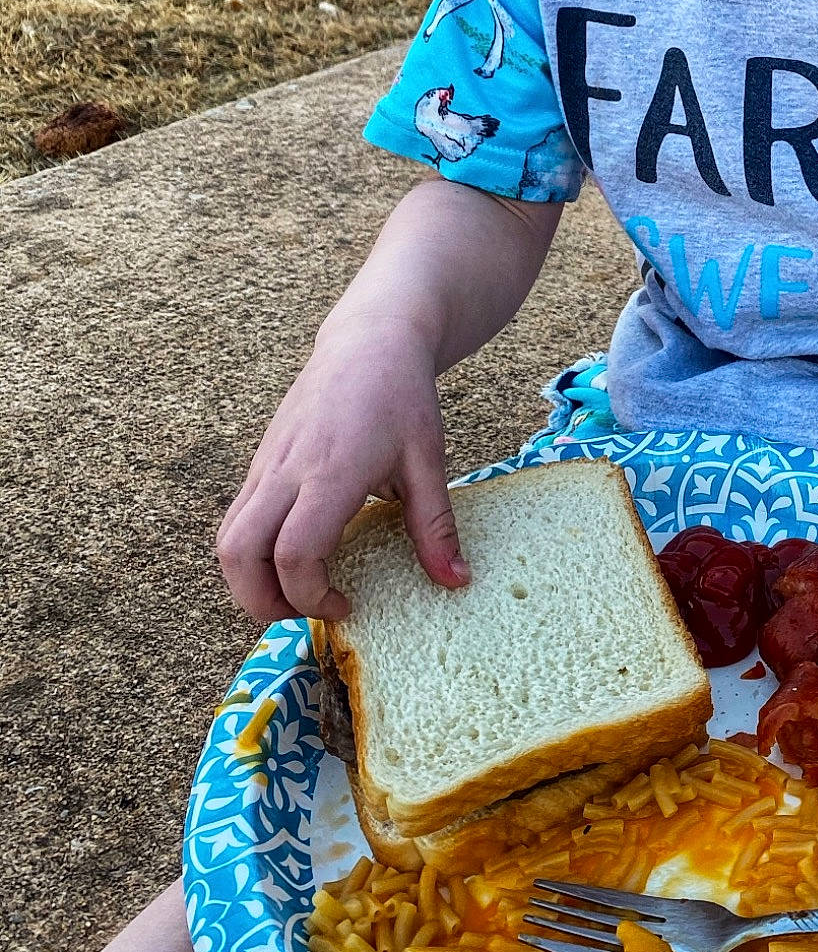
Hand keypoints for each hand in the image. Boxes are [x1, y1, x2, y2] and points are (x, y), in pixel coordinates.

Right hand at [216, 314, 467, 622]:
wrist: (369, 340)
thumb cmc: (402, 397)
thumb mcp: (428, 461)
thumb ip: (435, 526)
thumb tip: (456, 581)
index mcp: (331, 472)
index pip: (295, 553)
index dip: (311, 595)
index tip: (346, 603)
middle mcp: (286, 471)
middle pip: (238, 554)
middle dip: (262, 601)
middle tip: (306, 611)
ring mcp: (266, 464)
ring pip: (227, 538)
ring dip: (249, 580)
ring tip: (296, 591)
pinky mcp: (260, 461)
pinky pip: (237, 516)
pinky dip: (251, 550)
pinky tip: (292, 554)